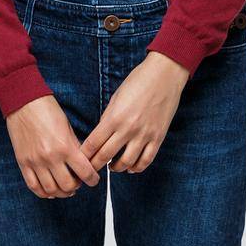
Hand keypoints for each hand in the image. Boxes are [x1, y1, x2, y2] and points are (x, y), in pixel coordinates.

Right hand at [4, 95, 99, 198]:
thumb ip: (75, 147)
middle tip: (78, 181)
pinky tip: (50, 189)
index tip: (93, 180)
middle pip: (68, 186)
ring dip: (61, 192)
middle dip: (77, 186)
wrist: (23, 101)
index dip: (93, 180)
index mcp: (65, 146)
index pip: (85, 173)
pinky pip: (34, 186)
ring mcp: (35, 161)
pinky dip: (44, 192)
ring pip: (51, 190)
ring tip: (64, 187)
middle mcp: (50, 157)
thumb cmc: (47, 110)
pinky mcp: (23, 162)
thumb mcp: (67, 127)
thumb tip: (82, 164)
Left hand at [80, 51, 188, 173]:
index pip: (93, 143)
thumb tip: (100, 136)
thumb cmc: (138, 82)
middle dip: (95, 165)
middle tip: (90, 170)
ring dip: (116, 168)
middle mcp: (128, 129)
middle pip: (106, 156)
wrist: (164, 75)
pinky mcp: (158, 138)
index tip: (80, 160)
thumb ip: (108, 118)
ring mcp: (144, 135)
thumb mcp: (116, 98)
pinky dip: (136, 167)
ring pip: (126, 163)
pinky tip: (131, 167)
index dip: (84, 155)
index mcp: (114, 117)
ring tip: (112, 167)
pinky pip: (146, 160)